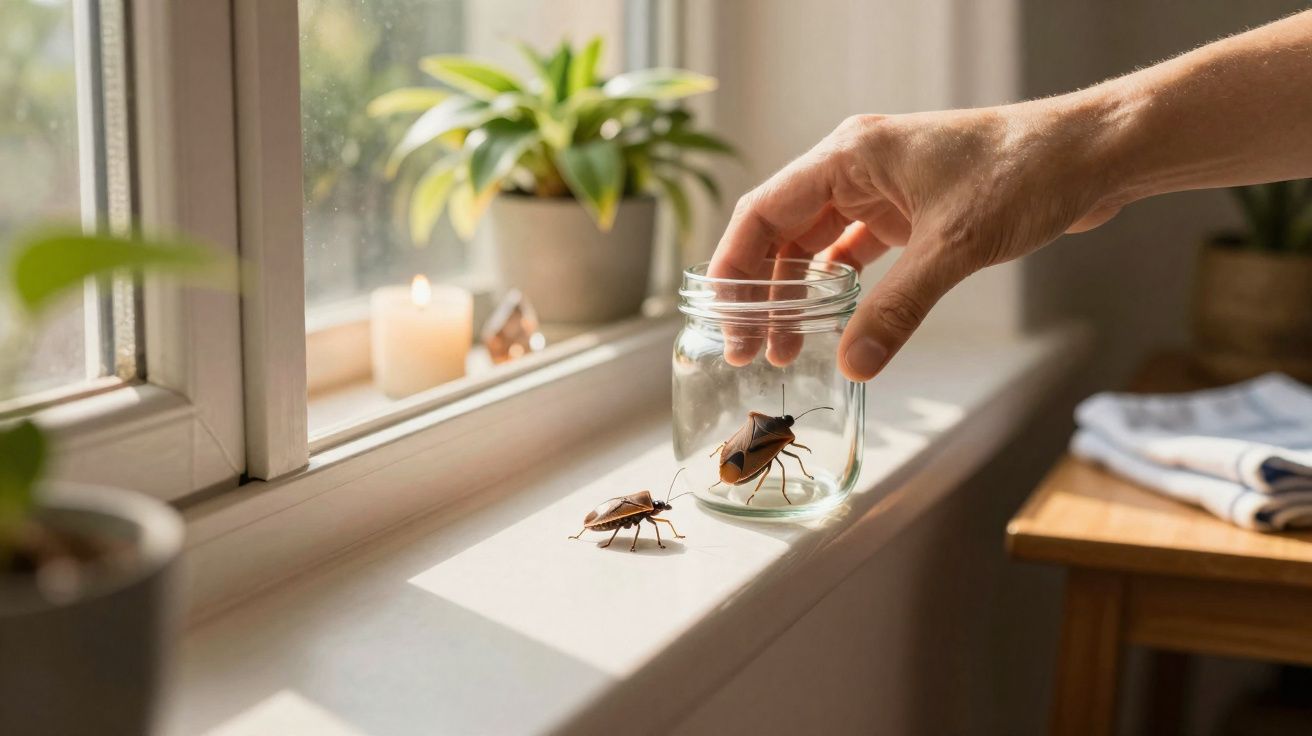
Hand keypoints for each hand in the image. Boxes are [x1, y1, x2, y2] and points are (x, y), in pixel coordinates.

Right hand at [709, 100, 1123, 380]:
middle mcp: (856, 167)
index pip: (764, 211)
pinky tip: (830, 322)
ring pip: (815, 245)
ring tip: (785, 347)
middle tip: (749, 348)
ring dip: (797, 293)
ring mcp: (882, 189)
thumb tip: (852, 364)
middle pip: (782, 231)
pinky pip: (854, 252)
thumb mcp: (954, 246)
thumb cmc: (1024, 172)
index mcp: (850, 155)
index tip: (722, 318)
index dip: (734, 267)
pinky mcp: (910, 211)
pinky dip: (837, 287)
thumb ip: (897, 308)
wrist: (1092, 155)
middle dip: (762, 290)